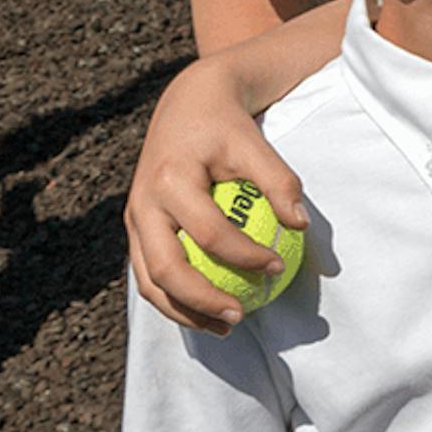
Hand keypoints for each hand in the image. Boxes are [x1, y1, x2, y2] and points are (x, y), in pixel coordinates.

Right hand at [124, 59, 308, 331]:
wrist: (186, 105)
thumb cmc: (225, 127)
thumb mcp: (254, 144)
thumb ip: (279, 182)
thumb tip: (299, 225)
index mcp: (169, 181)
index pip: (209, 233)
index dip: (245, 256)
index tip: (277, 266)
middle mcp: (142, 204)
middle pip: (166, 269)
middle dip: (202, 300)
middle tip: (241, 316)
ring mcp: (132, 220)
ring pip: (150, 281)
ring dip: (185, 311)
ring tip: (225, 327)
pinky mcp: (134, 230)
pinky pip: (149, 275)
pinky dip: (175, 299)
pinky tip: (209, 312)